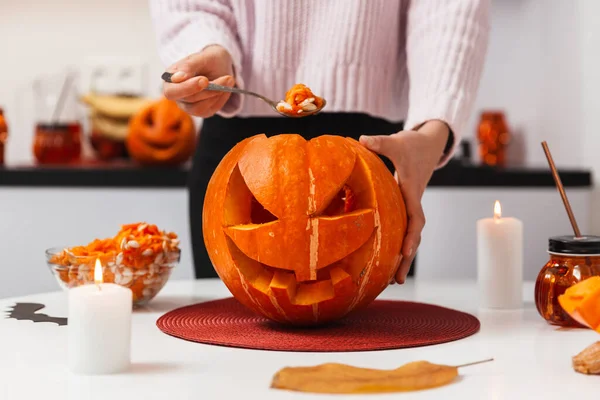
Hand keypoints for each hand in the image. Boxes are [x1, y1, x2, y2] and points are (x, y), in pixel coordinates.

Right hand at [162, 45, 234, 117]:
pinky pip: (210, 110)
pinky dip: (221, 99)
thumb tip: (177, 78)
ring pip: (199, 108)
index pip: (171, 91)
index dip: (186, 88)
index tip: (204, 79)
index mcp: (170, 79)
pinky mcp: (201, 111)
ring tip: (229, 79)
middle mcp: (177, 95)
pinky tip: (227, 88)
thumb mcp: (201, 57)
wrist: (219, 66)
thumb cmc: (207, 60)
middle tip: (225, 78)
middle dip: (208, 90)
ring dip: (216, 94)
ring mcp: (188, 105)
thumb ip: (188, 65)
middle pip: (188, 100)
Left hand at [359, 120, 449, 283]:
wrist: (428, 144)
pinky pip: (402, 229)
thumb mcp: (396, 142)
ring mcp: (409, 207)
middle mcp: (413, 203)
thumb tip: (361, 139)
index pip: (415, 217)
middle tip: (396, 279)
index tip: (407, 250)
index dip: (411, 234)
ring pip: (408, 236)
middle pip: (413, 235)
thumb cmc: (412, 145)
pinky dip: (397, 246)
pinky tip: (387, 261)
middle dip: (407, 258)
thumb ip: (380, 143)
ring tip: (393, 281)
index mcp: (412, 191)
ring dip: (403, 258)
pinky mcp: (404, 207)